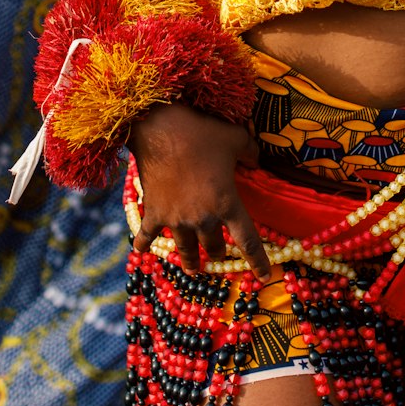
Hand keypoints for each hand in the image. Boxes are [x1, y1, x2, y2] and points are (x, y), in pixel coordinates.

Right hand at [129, 101, 269, 278]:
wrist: (160, 128)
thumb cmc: (201, 132)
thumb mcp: (235, 137)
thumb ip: (251, 153)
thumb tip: (256, 162)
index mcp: (227, 203)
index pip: (248, 240)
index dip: (258, 261)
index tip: (263, 277)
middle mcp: (202, 218)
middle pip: (213, 247)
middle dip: (218, 252)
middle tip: (218, 254)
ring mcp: (176, 218)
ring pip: (186, 249)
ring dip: (191, 260)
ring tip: (193, 269)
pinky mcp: (154, 213)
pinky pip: (148, 235)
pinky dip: (144, 244)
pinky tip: (141, 250)